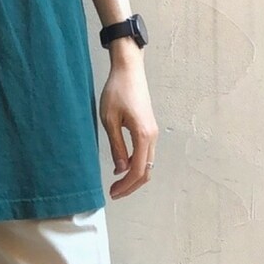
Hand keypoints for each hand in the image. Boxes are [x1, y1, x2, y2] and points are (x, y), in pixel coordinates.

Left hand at [98, 53, 158, 198]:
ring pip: (148, 163)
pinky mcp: (149, 128)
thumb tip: (120, 169)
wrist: (129, 70)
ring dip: (134, 176)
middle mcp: (153, 136)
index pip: (138, 170)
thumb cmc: (116, 91)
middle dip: (131, 186)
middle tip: (114, 192)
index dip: (126, 186)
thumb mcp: (109, 120)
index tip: (113, 193)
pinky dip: (137, 165)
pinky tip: (122, 166)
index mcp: (143, 135)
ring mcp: (153, 133)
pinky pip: (146, 153)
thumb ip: (116, 146)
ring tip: (117, 183)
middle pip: (147, 171)